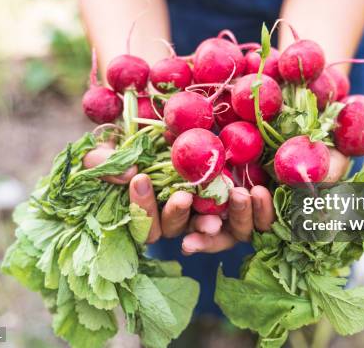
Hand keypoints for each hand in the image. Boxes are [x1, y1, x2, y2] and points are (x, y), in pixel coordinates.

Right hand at [82, 143, 275, 250]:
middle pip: (177, 230)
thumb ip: (106, 161)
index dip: (141, 205)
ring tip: (229, 196)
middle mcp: (179, 221)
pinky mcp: (237, 209)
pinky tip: (258, 193)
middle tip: (183, 197)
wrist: (169, 132)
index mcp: (149, 213)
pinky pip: (248, 221)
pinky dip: (255, 212)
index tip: (140, 178)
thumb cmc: (134, 144)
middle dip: (179, 215)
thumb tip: (129, 174)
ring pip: (215, 232)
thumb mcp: (111, 148)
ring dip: (220, 217)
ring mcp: (208, 217)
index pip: (143, 222)